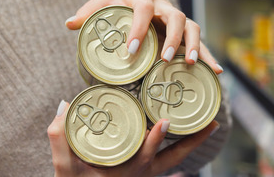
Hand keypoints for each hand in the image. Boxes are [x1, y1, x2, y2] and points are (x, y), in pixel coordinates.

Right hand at [48, 100, 219, 175]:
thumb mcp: (63, 165)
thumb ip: (60, 135)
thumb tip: (65, 105)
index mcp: (126, 170)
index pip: (145, 154)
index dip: (156, 138)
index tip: (165, 121)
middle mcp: (142, 173)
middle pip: (174, 157)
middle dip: (194, 140)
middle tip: (212, 122)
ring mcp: (147, 173)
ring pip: (176, 158)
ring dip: (193, 141)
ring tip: (210, 123)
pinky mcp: (147, 171)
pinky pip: (170, 159)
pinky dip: (181, 146)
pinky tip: (189, 130)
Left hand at [65, 0, 222, 73]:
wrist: (135, 0)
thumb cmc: (117, 4)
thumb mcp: (102, 4)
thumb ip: (88, 13)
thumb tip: (69, 24)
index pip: (143, 9)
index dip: (138, 28)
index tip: (130, 50)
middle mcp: (165, 5)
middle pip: (176, 16)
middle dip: (172, 38)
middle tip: (163, 59)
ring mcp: (177, 18)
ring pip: (192, 26)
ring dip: (193, 45)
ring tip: (189, 64)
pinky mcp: (185, 32)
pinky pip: (200, 42)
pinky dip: (208, 56)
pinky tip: (215, 71)